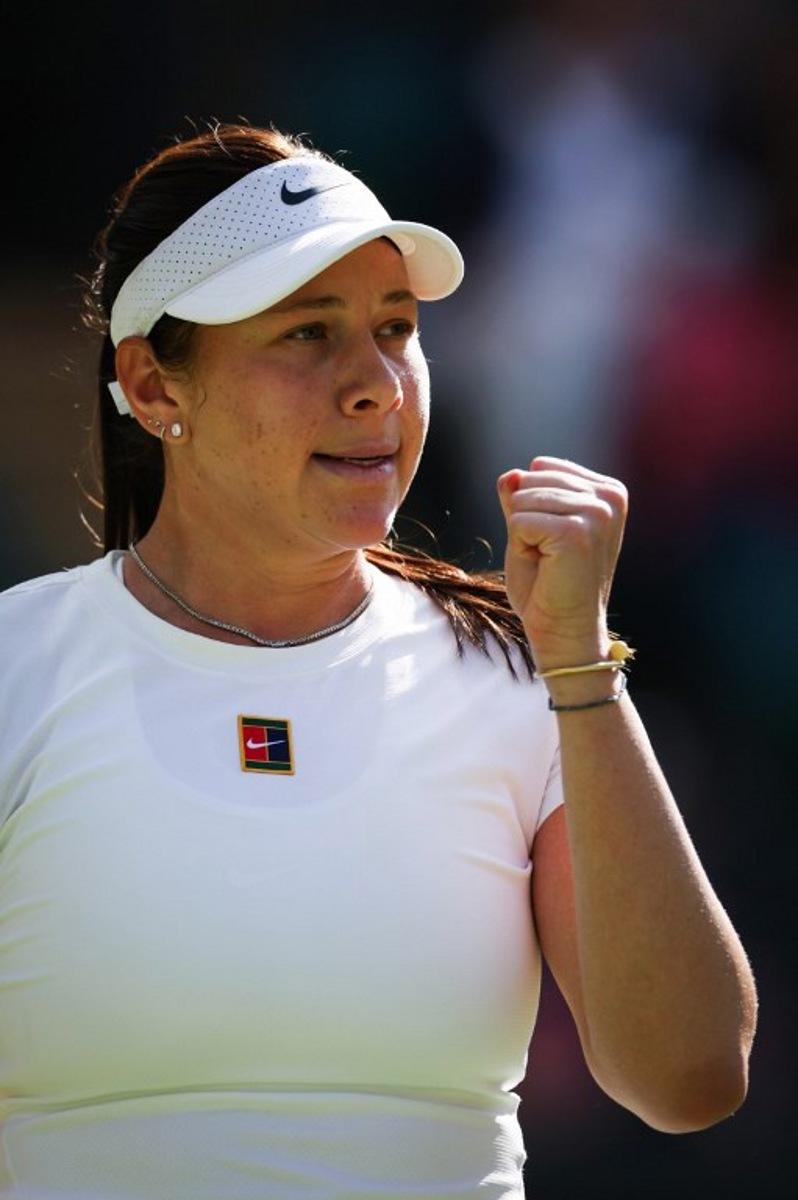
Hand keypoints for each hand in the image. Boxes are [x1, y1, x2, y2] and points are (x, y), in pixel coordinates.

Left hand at [497, 456, 628, 657]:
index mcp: (608, 490)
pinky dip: (520, 546)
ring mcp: (597, 513)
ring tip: (548, 562)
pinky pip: (518, 520)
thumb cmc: (548, 584)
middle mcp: (610, 496)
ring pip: (522, 499)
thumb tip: (510, 475)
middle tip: (548, 556)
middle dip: (525, 519)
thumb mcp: (530, 529)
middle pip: (530, 479)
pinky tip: (546, 568)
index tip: (554, 540)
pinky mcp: (577, 532)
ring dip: (523, 535)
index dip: (533, 506)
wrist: (564, 631)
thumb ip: (520, 497)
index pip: (541, 467)